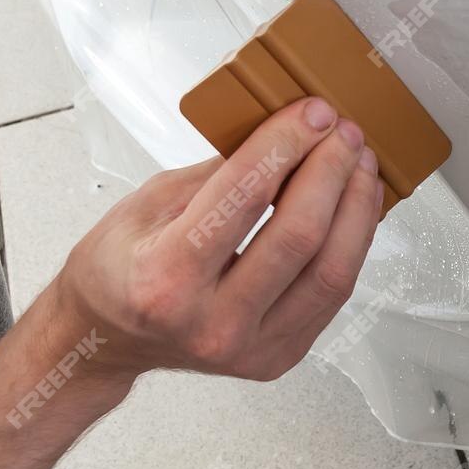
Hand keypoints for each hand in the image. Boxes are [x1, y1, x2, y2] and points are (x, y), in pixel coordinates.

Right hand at [48, 96, 382, 379]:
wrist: (108, 339)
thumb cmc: (119, 269)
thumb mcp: (146, 204)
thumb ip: (217, 174)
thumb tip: (283, 133)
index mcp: (165, 279)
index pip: (242, 198)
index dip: (286, 145)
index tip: (312, 112)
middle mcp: (211, 322)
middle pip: (297, 236)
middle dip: (330, 170)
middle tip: (343, 130)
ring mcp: (250, 349)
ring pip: (331, 271)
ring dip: (355, 207)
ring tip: (360, 163)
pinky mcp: (279, 356)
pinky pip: (332, 294)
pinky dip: (352, 242)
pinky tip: (354, 206)